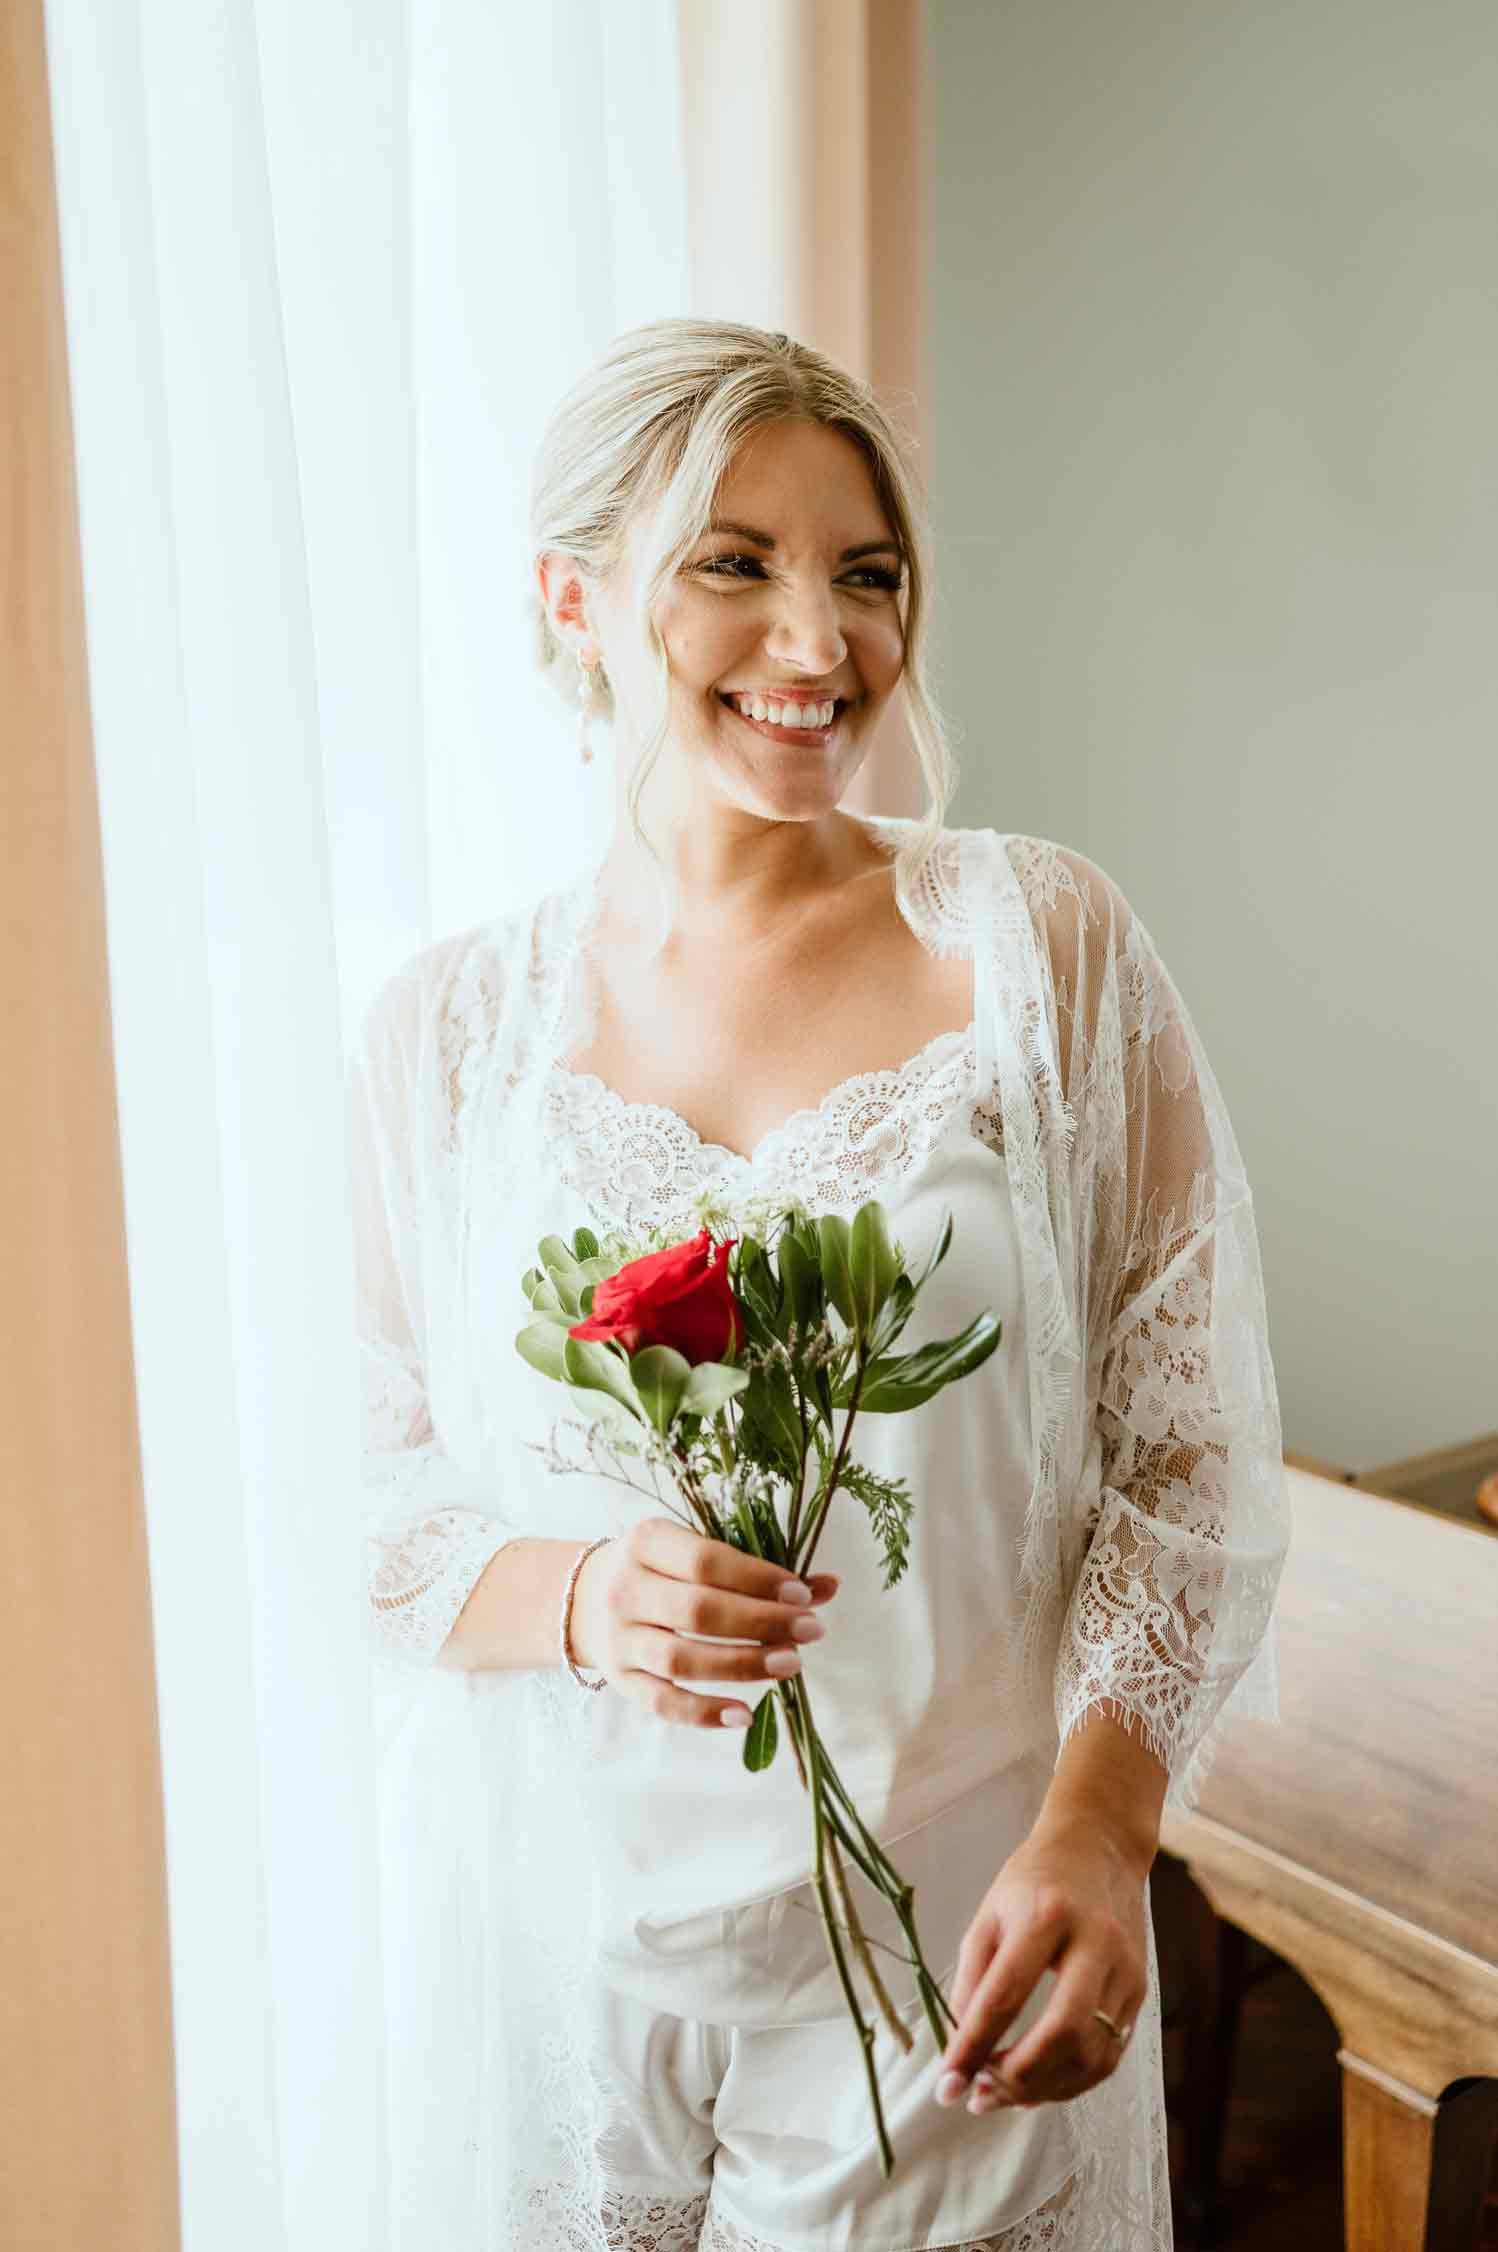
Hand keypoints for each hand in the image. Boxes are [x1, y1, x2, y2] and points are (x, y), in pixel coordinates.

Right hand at [569, 1516, 837, 1729]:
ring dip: (741, 1665)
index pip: (705, 1560)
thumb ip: (756, 1569)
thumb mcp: (693, 1551)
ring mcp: (620, 1638)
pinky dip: (703, 1713)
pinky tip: (744, 1714)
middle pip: (698, 1610)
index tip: (803, 1595)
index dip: (757, 1579)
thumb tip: (829, 1586)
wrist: (583, 1598)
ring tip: (790, 1664)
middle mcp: (626, 1588)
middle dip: (761, 1622)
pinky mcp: (620, 1678)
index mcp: (647, 1542)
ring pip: (681, 1658)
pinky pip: (661, 1702)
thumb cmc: (658, 1569)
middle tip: (811, 1631)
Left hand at [935, 1816, 1148, 2111]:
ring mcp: (1125, 1968)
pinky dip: (1073, 2082)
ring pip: (1091, 2053)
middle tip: (981, 2095)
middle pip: (1061, 2031)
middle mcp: (1094, 1942)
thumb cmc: (1034, 1881)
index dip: (973, 2047)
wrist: (1100, 1848)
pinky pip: (1110, 2054)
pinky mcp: (1140, 1989)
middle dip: (1017, 2077)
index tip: (946, 2086)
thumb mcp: (990, 1914)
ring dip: (1045, 2089)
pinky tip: (1039, 2086)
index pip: (1004, 1995)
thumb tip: (961, 2048)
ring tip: (1003, 2096)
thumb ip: (972, 1979)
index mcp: (1046, 1915)